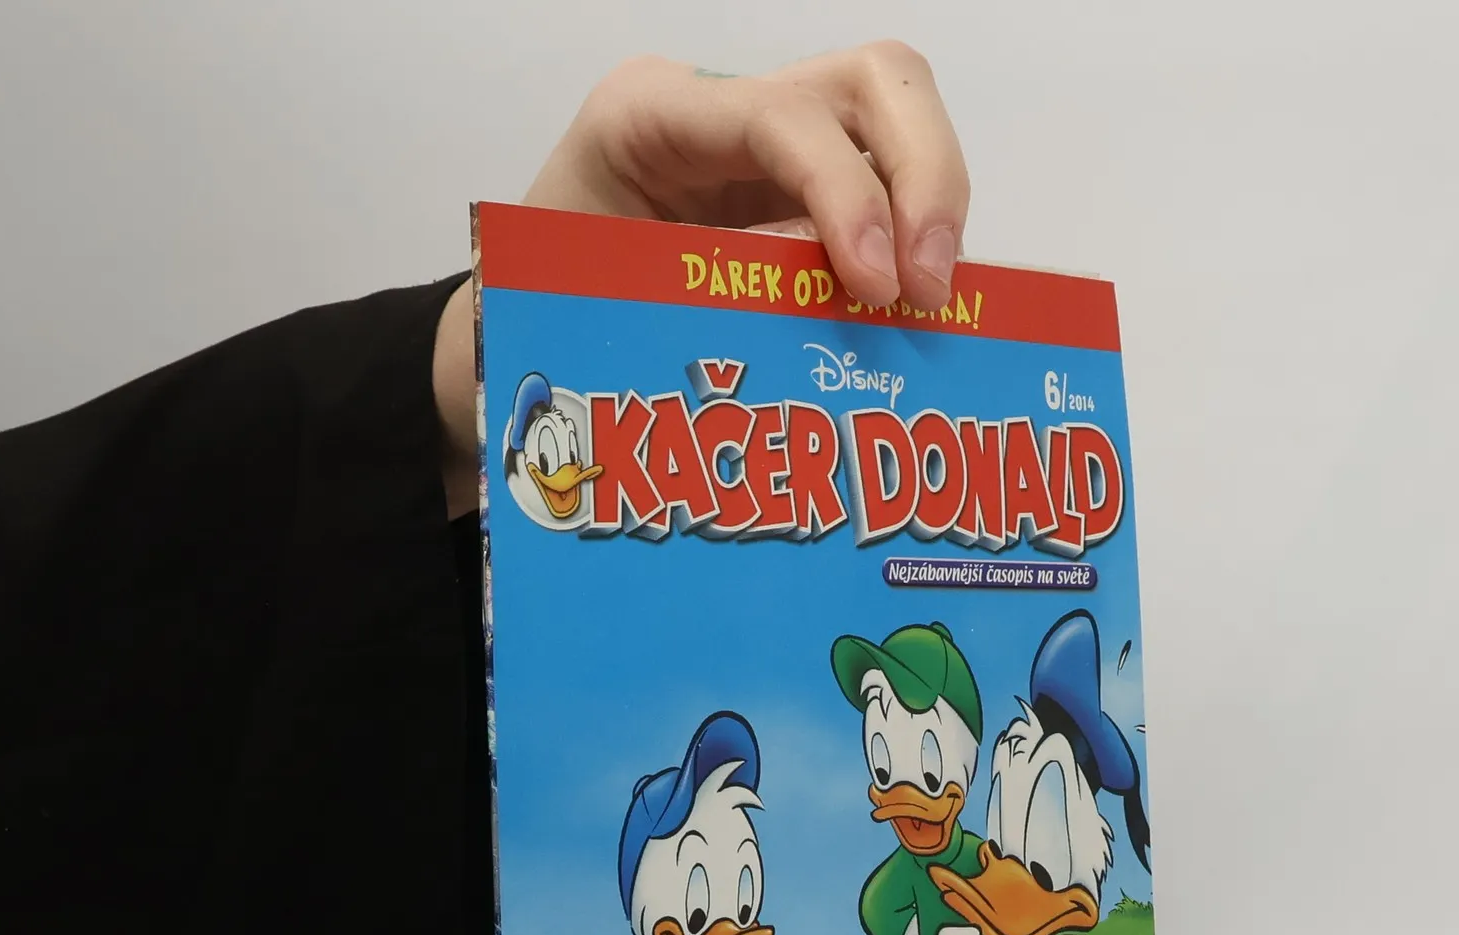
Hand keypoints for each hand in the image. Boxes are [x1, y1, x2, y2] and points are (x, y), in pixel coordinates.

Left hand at [436, 43, 969, 512]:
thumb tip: (828, 328)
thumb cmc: (544, 317)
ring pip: (898, 121)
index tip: (877, 287)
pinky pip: (891, 194)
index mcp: (651, 115)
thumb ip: (705, 302)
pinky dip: (918, 249)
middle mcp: (724, 112)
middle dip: (926, 179)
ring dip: (937, 209)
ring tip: (936, 306)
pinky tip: (922, 316)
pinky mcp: (806, 197)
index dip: (847, 194)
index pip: (781, 118)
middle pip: (872, 83)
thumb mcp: (606, 308)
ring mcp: (774, 146)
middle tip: (931, 288)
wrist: (520, 327)